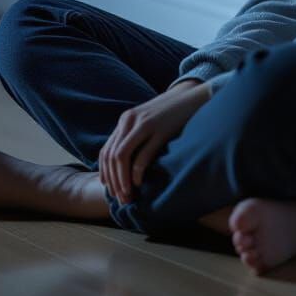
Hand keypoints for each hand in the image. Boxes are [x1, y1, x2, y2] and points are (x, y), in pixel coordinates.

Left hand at [98, 82, 210, 204]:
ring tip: (127, 195)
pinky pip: (142, 154)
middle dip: (113, 180)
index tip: (109, 189)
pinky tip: (138, 182)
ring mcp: (145, 124)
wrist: (190, 97)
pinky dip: (136, 171)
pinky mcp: (160, 130)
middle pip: (112, 156)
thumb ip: (133, 137)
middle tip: (119, 199)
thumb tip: (123, 165)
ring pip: (122, 156)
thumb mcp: (146, 122)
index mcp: (125, 120)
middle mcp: (130, 121)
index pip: (106, 151)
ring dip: (122, 179)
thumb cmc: (169, 115)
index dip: (105, 173)